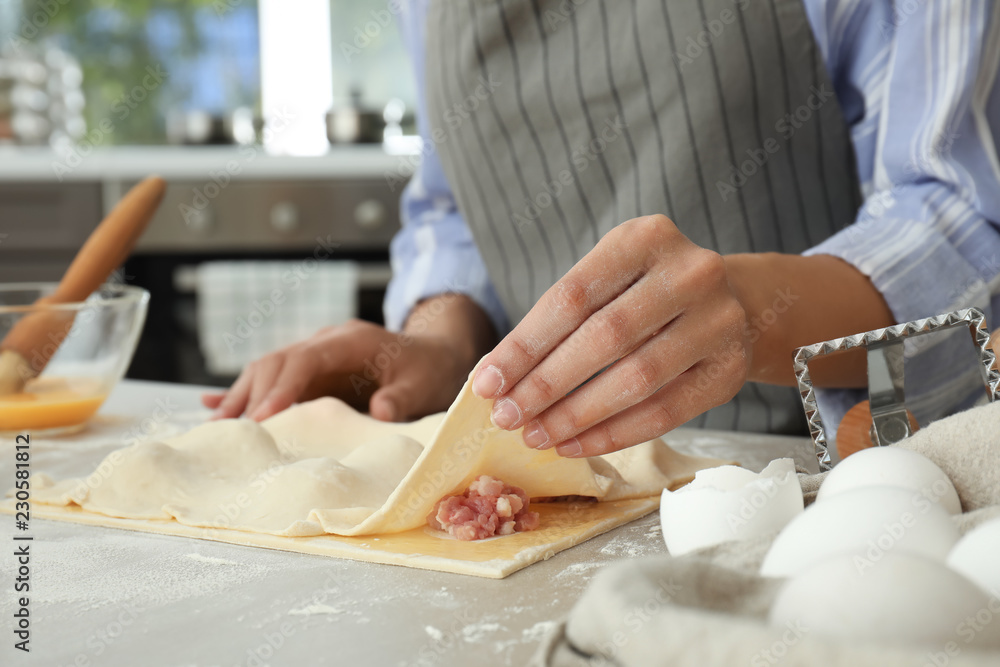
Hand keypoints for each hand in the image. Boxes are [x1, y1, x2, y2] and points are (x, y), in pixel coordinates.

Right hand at [202, 318, 474, 421]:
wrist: (434, 355)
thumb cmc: (429, 371)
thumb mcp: (425, 385)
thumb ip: (403, 398)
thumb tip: (380, 411)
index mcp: (350, 340)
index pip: (306, 359)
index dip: (282, 386)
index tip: (263, 416)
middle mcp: (325, 343)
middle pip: (277, 362)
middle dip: (251, 395)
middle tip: (232, 433)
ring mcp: (314, 356)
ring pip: (266, 370)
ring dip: (241, 397)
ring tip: (215, 429)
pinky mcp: (310, 373)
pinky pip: (271, 380)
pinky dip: (245, 394)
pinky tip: (213, 407)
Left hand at [471, 215, 749, 457]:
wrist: (733, 303)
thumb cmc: (645, 293)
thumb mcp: (607, 279)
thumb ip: (557, 318)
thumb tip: (495, 376)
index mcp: (645, 238)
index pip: (572, 297)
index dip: (524, 346)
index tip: (487, 383)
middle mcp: (691, 272)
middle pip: (604, 337)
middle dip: (546, 384)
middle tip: (507, 417)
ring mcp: (720, 321)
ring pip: (636, 379)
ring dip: (576, 416)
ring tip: (536, 435)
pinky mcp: (730, 370)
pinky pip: (665, 412)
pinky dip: (612, 434)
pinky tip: (575, 444)